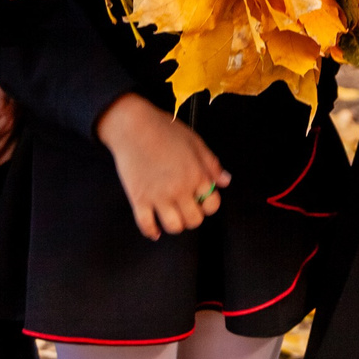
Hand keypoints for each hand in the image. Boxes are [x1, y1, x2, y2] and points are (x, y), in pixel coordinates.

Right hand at [95, 93, 228, 239]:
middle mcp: (180, 189)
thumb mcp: (195, 142)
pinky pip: (147, 226)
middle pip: (194, 220)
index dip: (208, 205)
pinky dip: (152, 231)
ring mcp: (159, 196)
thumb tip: (225, 181)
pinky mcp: (139, 199)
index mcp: (197, 175)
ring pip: (174, 227)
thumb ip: (211, 164)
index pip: (212, 205)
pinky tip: (155, 229)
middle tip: (185, 208)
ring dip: (175, 225)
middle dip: (192, 216)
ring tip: (172, 215)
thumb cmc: (165, 130)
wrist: (133, 126)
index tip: (201, 201)